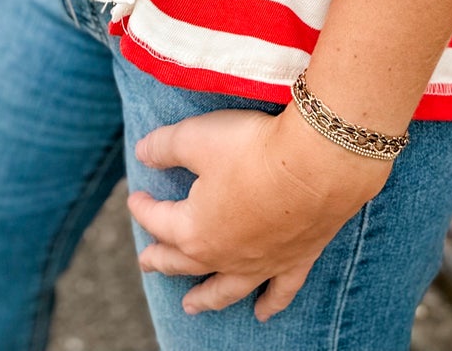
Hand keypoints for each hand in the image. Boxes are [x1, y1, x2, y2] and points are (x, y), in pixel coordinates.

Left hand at [127, 104, 392, 319]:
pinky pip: (279, 291)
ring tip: (191, 308)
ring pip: (226, 289)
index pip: (159, 221)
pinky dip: (270, 304)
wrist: (317, 164)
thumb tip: (142, 153)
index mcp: (194, 230)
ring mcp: (260, 263)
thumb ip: (164, 147)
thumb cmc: (252, 148)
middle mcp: (223, 256)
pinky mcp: (295, 258)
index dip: (143, 208)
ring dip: (206, 298)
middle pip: (184, 262)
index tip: (134, 196)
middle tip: (147, 263)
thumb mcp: (197, 138)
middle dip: (162, 260)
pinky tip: (263, 313)